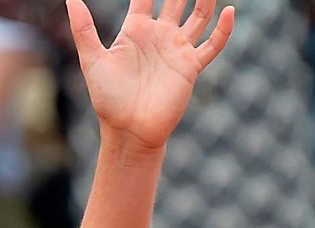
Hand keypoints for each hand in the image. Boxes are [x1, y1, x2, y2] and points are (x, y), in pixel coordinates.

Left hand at [67, 0, 234, 151]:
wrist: (129, 130)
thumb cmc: (108, 98)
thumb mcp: (93, 60)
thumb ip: (83, 28)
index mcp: (136, 29)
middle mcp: (159, 35)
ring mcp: (177, 49)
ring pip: (199, 15)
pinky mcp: (191, 67)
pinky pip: (212, 45)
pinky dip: (224, 30)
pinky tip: (231, 11)